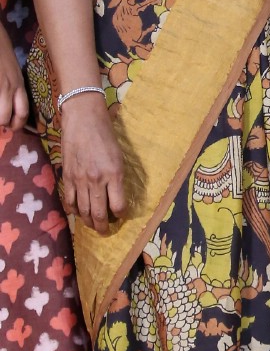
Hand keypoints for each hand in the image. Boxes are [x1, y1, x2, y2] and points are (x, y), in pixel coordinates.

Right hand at [0, 29, 28, 131]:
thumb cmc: (1, 48)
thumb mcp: (12, 69)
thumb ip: (13, 85)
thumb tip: (10, 105)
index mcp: (18, 84)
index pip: (22, 112)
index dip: (17, 124)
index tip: (12, 127)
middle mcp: (8, 86)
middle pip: (4, 118)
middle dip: (0, 124)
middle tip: (0, 125)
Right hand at [60, 92, 125, 231]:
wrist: (83, 119)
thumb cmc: (106, 135)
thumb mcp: (119, 156)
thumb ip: (118, 177)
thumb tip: (116, 195)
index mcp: (114, 174)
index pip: (118, 206)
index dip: (121, 215)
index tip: (121, 216)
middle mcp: (97, 180)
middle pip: (99, 213)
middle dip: (103, 227)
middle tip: (105, 231)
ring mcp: (79, 180)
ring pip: (83, 211)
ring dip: (88, 222)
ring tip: (93, 226)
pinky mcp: (67, 176)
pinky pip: (69, 200)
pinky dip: (74, 210)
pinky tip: (78, 213)